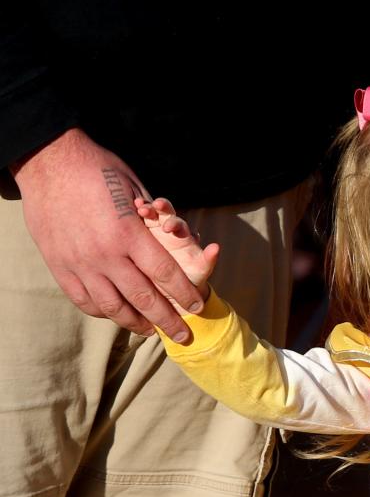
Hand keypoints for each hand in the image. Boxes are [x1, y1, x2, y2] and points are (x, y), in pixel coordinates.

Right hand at [11, 129, 205, 341]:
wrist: (46, 161)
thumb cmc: (97, 170)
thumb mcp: (133, 188)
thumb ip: (151, 220)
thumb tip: (172, 240)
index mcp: (128, 233)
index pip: (165, 274)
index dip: (184, 294)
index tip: (196, 307)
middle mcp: (105, 253)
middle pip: (143, 298)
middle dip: (168, 320)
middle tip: (183, 335)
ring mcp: (80, 263)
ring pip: (113, 306)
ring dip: (136, 323)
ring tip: (151, 331)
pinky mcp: (59, 266)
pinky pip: (84, 300)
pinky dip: (103, 312)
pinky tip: (117, 315)